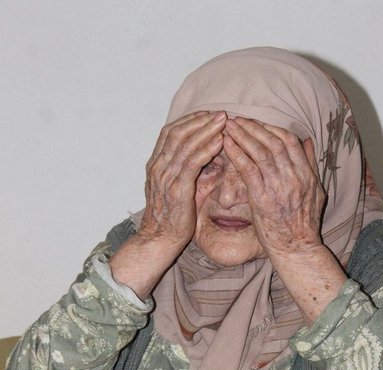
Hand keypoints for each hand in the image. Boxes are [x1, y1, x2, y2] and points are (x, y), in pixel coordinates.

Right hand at [139, 111, 226, 255]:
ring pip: (185, 144)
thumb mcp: (176, 189)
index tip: (206, 115)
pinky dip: (206, 149)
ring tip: (223, 122)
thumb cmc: (171, 218)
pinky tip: (219, 142)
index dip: (189, 121)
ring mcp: (166, 177)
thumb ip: (187, 172)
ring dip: (206, 130)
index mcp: (155, 165)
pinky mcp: (177, 189)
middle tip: (220, 113)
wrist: (159, 239)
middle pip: (178, 133)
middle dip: (200, 121)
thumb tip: (209, 160)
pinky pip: (192, 163)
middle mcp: (158, 167)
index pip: (169, 133)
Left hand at [223, 117, 325, 259]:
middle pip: (273, 142)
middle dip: (253, 127)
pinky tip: (226, 145)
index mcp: (306, 174)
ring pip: (260, 152)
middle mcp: (294, 176)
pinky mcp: (262, 198)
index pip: (290, 141)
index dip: (271, 128)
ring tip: (229, 127)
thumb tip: (308, 141)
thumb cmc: (303, 224)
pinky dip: (237, 154)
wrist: (296, 248)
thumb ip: (311, 165)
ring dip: (243, 136)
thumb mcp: (316, 191)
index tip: (257, 123)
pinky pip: (248, 170)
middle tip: (237, 119)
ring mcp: (278, 186)